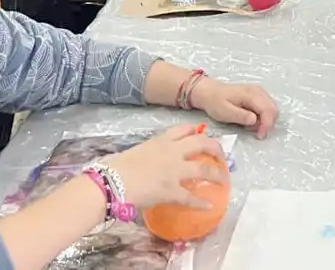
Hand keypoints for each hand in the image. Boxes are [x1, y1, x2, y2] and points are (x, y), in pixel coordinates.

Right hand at [104, 125, 227, 208]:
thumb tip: (150, 162)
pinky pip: (190, 198)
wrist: (111, 182)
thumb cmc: (115, 167)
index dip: (197, 131)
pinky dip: (201, 203)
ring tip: (224, 181)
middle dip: (215, 149)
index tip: (203, 135)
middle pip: (202, 143)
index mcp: (161, 141)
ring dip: (217, 175)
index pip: (184, 129)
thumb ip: (149, 153)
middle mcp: (172, 152)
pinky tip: (209, 206)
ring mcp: (174, 171)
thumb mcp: (137, 152)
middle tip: (221, 157)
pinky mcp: (172, 191)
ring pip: (204, 169)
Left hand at [189, 78, 279, 139]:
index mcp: (251, 94)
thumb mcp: (224, 112)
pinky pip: (267, 108)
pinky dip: (263, 117)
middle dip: (267, 124)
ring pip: (272, 109)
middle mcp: (259, 91)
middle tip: (255, 133)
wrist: (210, 92)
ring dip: (265, 121)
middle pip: (274, 109)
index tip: (259, 136)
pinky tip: (251, 120)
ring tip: (249, 126)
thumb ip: (240, 116)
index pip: (268, 110)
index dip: (267, 124)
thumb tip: (255, 120)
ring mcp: (259, 92)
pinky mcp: (258, 95)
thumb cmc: (215, 102)